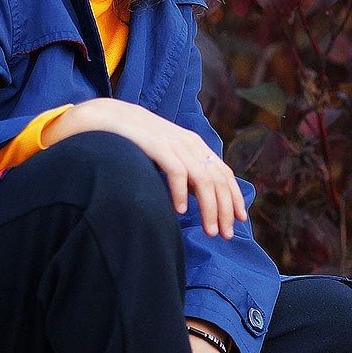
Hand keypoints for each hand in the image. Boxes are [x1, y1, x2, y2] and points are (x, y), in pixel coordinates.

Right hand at [43, 98, 246, 238]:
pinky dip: (181, 193)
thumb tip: (200, 197)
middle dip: (225, 209)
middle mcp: (190, 144)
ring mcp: (174, 144)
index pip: (224, 173)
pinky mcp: (157, 146)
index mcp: (195, 145)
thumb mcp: (169, 152)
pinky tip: (180, 211)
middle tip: (225, 235)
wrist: (111, 117)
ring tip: (210, 230)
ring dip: (209, 208)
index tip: (240, 219)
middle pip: (218, 180)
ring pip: (203, 180)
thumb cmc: (139, 140)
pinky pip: (176, 172)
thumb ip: (185, 169)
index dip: (234, 196)